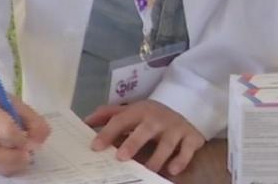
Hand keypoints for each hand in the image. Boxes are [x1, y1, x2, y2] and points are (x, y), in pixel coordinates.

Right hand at [0, 91, 50, 176]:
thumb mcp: (16, 103)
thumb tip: (39, 141)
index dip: (22, 139)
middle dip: (16, 158)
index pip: (6, 130)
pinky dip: (9, 167)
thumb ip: (32, 120)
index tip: (32, 140)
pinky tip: (15, 159)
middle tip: (29, 154)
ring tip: (24, 156)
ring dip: (15, 165)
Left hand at [85, 99, 204, 175]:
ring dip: (157, 157)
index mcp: (139, 111)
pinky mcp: (191, 138)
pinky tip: (172, 170)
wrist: (186, 106)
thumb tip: (86, 122)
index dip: (107, 132)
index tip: (95, 146)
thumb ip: (109, 115)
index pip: (120, 120)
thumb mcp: (131, 111)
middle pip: (145, 130)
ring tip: (147, 170)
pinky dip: (181, 160)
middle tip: (121, 158)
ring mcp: (175, 128)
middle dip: (133, 143)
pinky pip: (187, 150)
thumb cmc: (151, 115)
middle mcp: (157, 119)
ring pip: (167, 144)